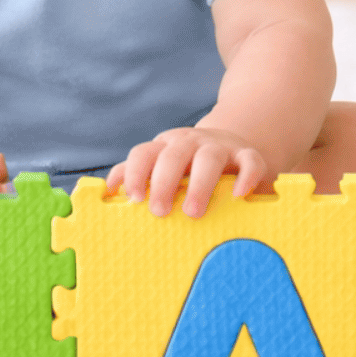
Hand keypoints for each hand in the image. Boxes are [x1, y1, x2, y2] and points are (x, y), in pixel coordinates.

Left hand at [107, 128, 270, 217]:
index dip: (134, 173)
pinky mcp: (247, 155)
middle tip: (158, 211)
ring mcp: (220, 147)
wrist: (232, 146)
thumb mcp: (162, 166)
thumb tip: (106, 190)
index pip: (144, 153)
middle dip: (163, 183)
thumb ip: (137, 175)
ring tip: (192, 212)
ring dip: (199, 184)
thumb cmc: (190, 167)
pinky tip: (238, 196)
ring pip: (208, 158)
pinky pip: (249, 162)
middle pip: (173, 156)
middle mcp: (190, 143)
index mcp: (166, 148)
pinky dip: (245, 177)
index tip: (132, 198)